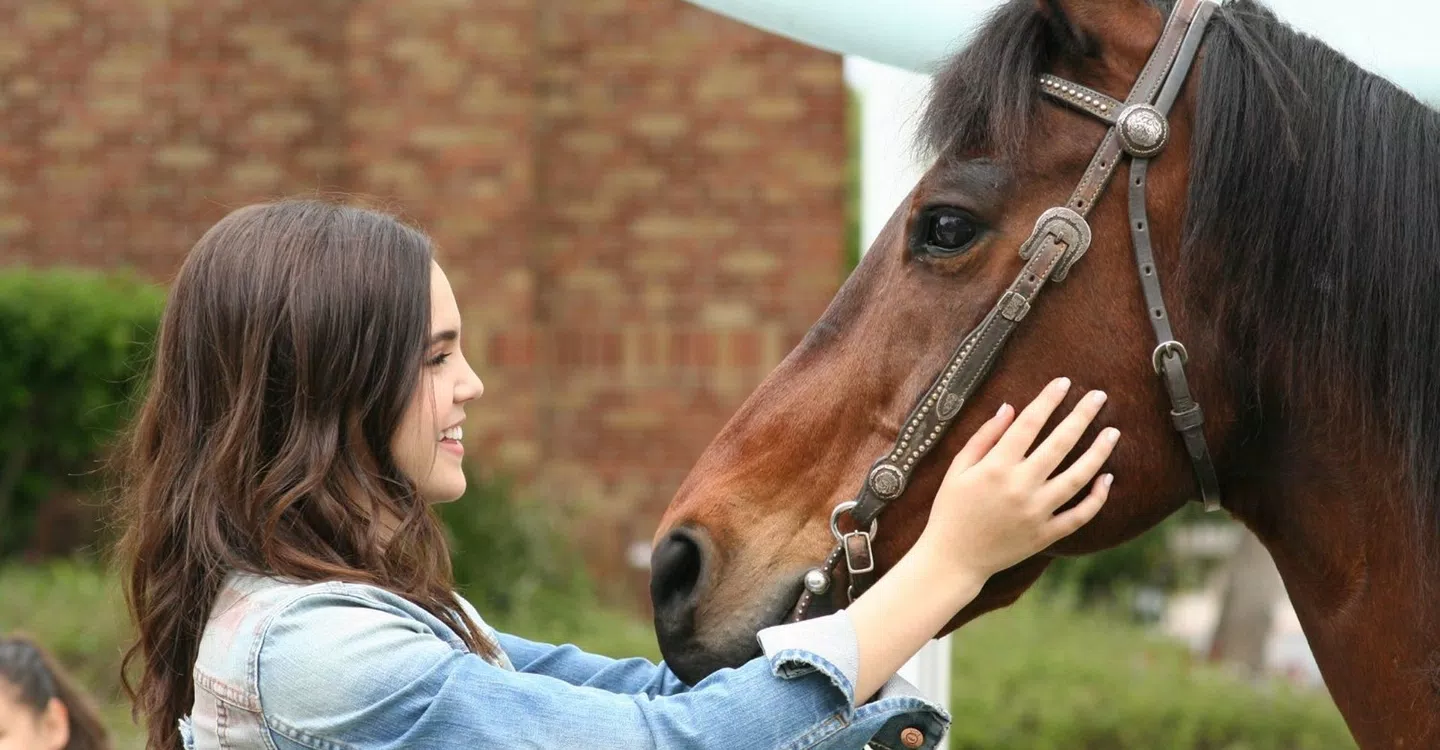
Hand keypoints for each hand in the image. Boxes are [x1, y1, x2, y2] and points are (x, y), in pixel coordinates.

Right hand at [914, 377, 1117, 580]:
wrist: (953, 559)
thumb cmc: (950, 509)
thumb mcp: (958, 469)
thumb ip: (984, 437)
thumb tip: (1011, 408)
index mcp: (995, 467)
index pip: (1028, 424)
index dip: (1047, 400)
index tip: (1063, 382)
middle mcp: (1019, 487)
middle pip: (1059, 444)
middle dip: (1081, 416)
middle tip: (1099, 396)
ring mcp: (1036, 512)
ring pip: (1077, 477)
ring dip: (1098, 452)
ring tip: (1113, 432)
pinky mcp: (1045, 535)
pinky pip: (1079, 515)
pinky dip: (1096, 498)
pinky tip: (1106, 478)